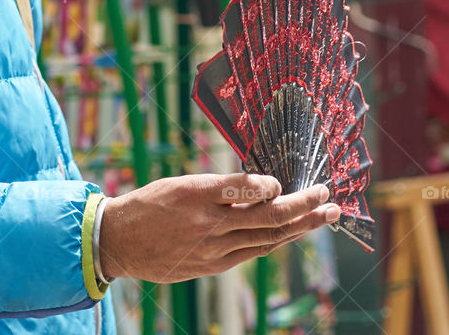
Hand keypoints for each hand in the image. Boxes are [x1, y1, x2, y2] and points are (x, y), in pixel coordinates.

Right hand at [99, 173, 340, 282]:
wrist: (120, 242)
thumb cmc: (152, 204)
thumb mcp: (182, 183)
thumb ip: (221, 187)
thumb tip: (264, 186)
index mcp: (198, 193)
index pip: (247, 186)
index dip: (272, 185)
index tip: (283, 182)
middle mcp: (209, 223)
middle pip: (269, 216)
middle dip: (305, 207)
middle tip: (329, 196)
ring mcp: (213, 249)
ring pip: (268, 238)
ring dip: (301, 226)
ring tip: (326, 215)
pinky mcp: (213, 266)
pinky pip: (253, 252)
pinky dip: (276, 240)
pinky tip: (292, 232)